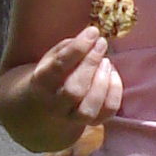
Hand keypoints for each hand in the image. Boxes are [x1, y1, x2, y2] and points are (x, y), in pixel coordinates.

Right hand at [19, 25, 123, 152]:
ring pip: (88, 109)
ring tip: (106, 62)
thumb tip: (89, 38)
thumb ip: (66, 48)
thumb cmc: (50, 76)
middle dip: (91, 64)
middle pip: (74, 90)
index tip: (93, 31)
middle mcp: (54, 105)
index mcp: (40, 84)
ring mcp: (72, 118)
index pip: (58, 67)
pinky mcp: (90, 123)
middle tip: (101, 44)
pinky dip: (115, 93)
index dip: (78, 48)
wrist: (43, 109)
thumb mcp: (50, 59)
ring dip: (102, 82)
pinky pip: (106, 113)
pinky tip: (113, 75)